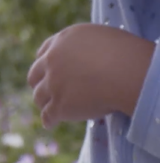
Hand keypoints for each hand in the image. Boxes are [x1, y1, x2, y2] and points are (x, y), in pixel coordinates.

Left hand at [27, 23, 155, 127]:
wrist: (127, 72)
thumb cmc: (125, 53)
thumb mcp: (100, 38)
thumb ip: (84, 47)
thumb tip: (86, 57)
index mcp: (63, 40)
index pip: (45, 51)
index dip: (45, 62)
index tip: (46, 70)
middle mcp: (52, 60)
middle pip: (35, 74)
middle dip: (38, 82)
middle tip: (43, 90)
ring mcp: (53, 84)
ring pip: (39, 96)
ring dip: (43, 102)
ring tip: (47, 108)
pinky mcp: (59, 105)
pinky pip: (48, 115)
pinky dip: (48, 120)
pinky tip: (50, 124)